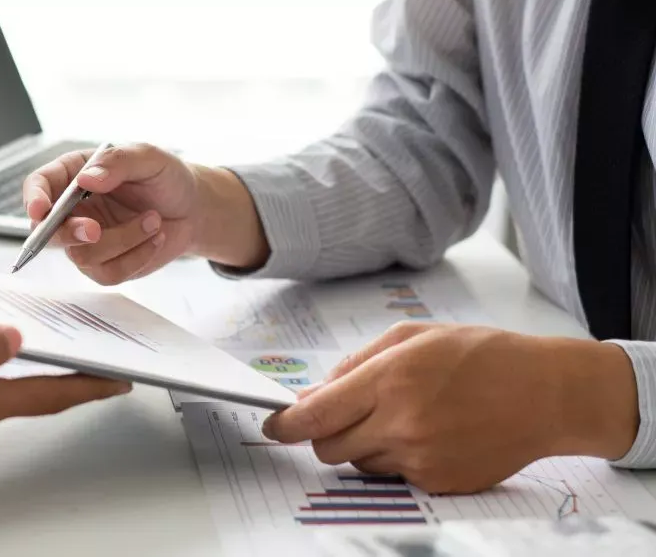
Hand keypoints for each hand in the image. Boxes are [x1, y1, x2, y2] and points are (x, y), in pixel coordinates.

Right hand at [22, 143, 268, 284]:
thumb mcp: (148, 158)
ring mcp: (87, 240)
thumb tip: (87, 179)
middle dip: (69, 233)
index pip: (39, 185)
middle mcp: (74, 209)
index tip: (40, 210)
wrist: (193, 209)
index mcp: (75, 175)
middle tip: (95, 230)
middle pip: (48, 230)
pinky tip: (153, 239)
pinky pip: (108, 273)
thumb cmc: (166, 178)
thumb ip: (117, 162)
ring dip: (122, 241)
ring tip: (153, 220)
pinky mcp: (106, 264)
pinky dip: (136, 257)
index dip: (33, 198)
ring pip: (82, 255)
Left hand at [261, 323, 639, 493]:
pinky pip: (393, 476)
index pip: (316, 415)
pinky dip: (396, 458)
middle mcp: (402, 423)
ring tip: (401, 417)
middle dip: (323, 434)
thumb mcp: (413, 336)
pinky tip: (428, 433)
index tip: (272, 426)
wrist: (547, 394)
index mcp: (391, 380)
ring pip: (358, 464)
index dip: (285, 424)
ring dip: (362, 445)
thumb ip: (356, 363)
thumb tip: (314, 392)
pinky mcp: (438, 482)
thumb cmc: (483, 356)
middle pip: (328, 448)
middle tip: (342, 416)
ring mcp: (421, 458)